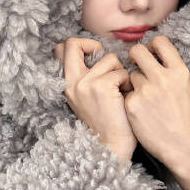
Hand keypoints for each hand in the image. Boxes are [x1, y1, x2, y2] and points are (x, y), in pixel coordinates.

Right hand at [53, 38, 136, 161]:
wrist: (111, 147)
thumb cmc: (106, 124)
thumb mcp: (86, 99)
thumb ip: (86, 78)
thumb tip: (98, 54)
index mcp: (66, 85)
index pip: (61, 49)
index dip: (79, 45)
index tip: (94, 57)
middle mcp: (71, 82)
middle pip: (73, 42)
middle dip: (93, 44)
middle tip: (106, 63)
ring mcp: (85, 83)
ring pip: (109, 58)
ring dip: (120, 72)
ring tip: (121, 91)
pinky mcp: (101, 86)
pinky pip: (122, 72)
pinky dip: (128, 83)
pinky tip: (126, 98)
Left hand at [124, 35, 189, 168]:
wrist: (183, 145)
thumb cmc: (184, 117)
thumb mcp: (185, 87)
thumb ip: (170, 70)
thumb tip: (153, 55)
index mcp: (179, 71)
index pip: (161, 42)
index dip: (152, 45)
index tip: (150, 53)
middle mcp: (162, 77)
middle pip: (137, 51)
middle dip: (134, 56)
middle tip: (135, 64)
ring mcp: (146, 91)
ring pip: (130, 74)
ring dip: (134, 82)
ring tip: (146, 99)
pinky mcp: (132, 104)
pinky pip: (126, 93)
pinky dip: (131, 100)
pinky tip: (141, 112)